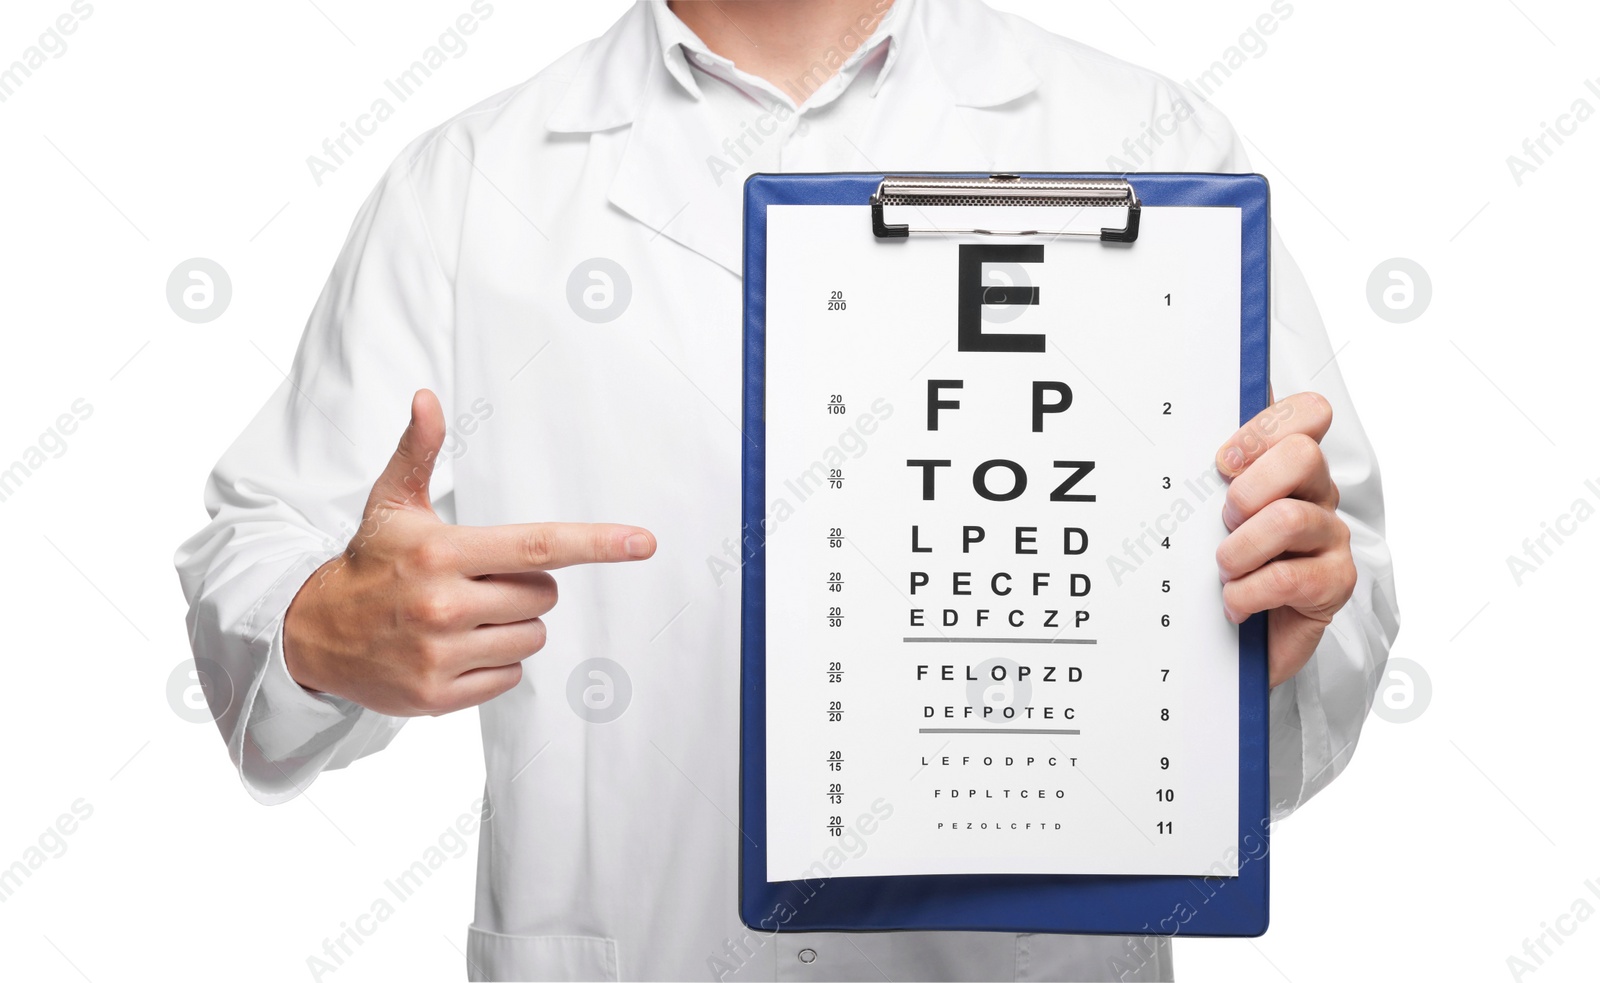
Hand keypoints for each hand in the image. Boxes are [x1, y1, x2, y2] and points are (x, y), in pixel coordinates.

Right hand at [283, 390, 656, 715]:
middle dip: (525, 588)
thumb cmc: (369, 562)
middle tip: (477, 583)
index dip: (597, 543)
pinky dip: (492, 667)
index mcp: (442, 553)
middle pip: (544, 596)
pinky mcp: (438, 697)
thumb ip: (418, 451)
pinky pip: (509, 679)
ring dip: (510, 628)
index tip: (643, 542)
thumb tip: (426, 398)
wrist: (312, 634)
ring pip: (531, 638)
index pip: (538, 546)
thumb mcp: (391, 504)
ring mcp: (440, 655)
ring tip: (462, 618)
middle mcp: (443, 605)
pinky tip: (453, 651)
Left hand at [1213, 392, 1355, 687]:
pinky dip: (1247, 593)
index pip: (1308, 413)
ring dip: (1240, 549)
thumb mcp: (1212, 516)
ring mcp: (1331, 537)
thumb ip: (1215, 477)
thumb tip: (1183, 437)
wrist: (1242, 641)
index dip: (1265, 428)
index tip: (1224, 461)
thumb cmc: (1228, 567)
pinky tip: (1236, 603)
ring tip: (1225, 569)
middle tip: (1225, 521)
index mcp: (1292, 468)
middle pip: (1303, 455)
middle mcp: (1318, 495)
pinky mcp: (1335, 582)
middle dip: (1248, 489)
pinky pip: (1288, 578)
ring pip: (1289, 518)